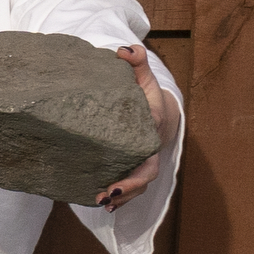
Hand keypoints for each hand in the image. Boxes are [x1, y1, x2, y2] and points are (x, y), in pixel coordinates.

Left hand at [91, 46, 180, 207]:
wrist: (153, 111)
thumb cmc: (144, 95)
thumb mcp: (142, 77)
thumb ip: (135, 61)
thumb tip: (123, 50)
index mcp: (151, 128)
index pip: (149, 145)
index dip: (140, 160)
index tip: (128, 164)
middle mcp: (150, 149)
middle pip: (145, 173)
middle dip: (129, 186)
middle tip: (107, 193)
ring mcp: (142, 162)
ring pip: (137, 185)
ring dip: (122, 197)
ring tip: (100, 201)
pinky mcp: (132, 169)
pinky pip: (129, 187)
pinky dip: (119, 197)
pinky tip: (100, 203)